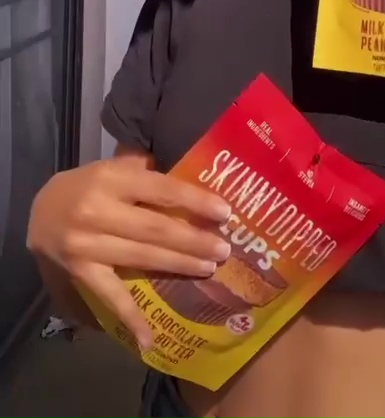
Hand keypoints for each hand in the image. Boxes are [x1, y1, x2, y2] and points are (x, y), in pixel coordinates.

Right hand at [27, 155, 231, 348]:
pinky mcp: (80, 272)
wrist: (38, 212)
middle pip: (155, 228)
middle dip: (193, 240)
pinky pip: (111, 296)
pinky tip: (151, 337)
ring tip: (208, 268)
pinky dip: (131, 318)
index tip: (224, 212)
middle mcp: (98, 210)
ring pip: (142, 258)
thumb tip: (193, 170)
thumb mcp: (113, 167)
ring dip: (178, 265)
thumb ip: (146, 168)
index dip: (195, 201)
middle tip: (223, 249)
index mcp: (112, 178)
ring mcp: (87, 244)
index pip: (162, 189)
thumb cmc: (88, 186)